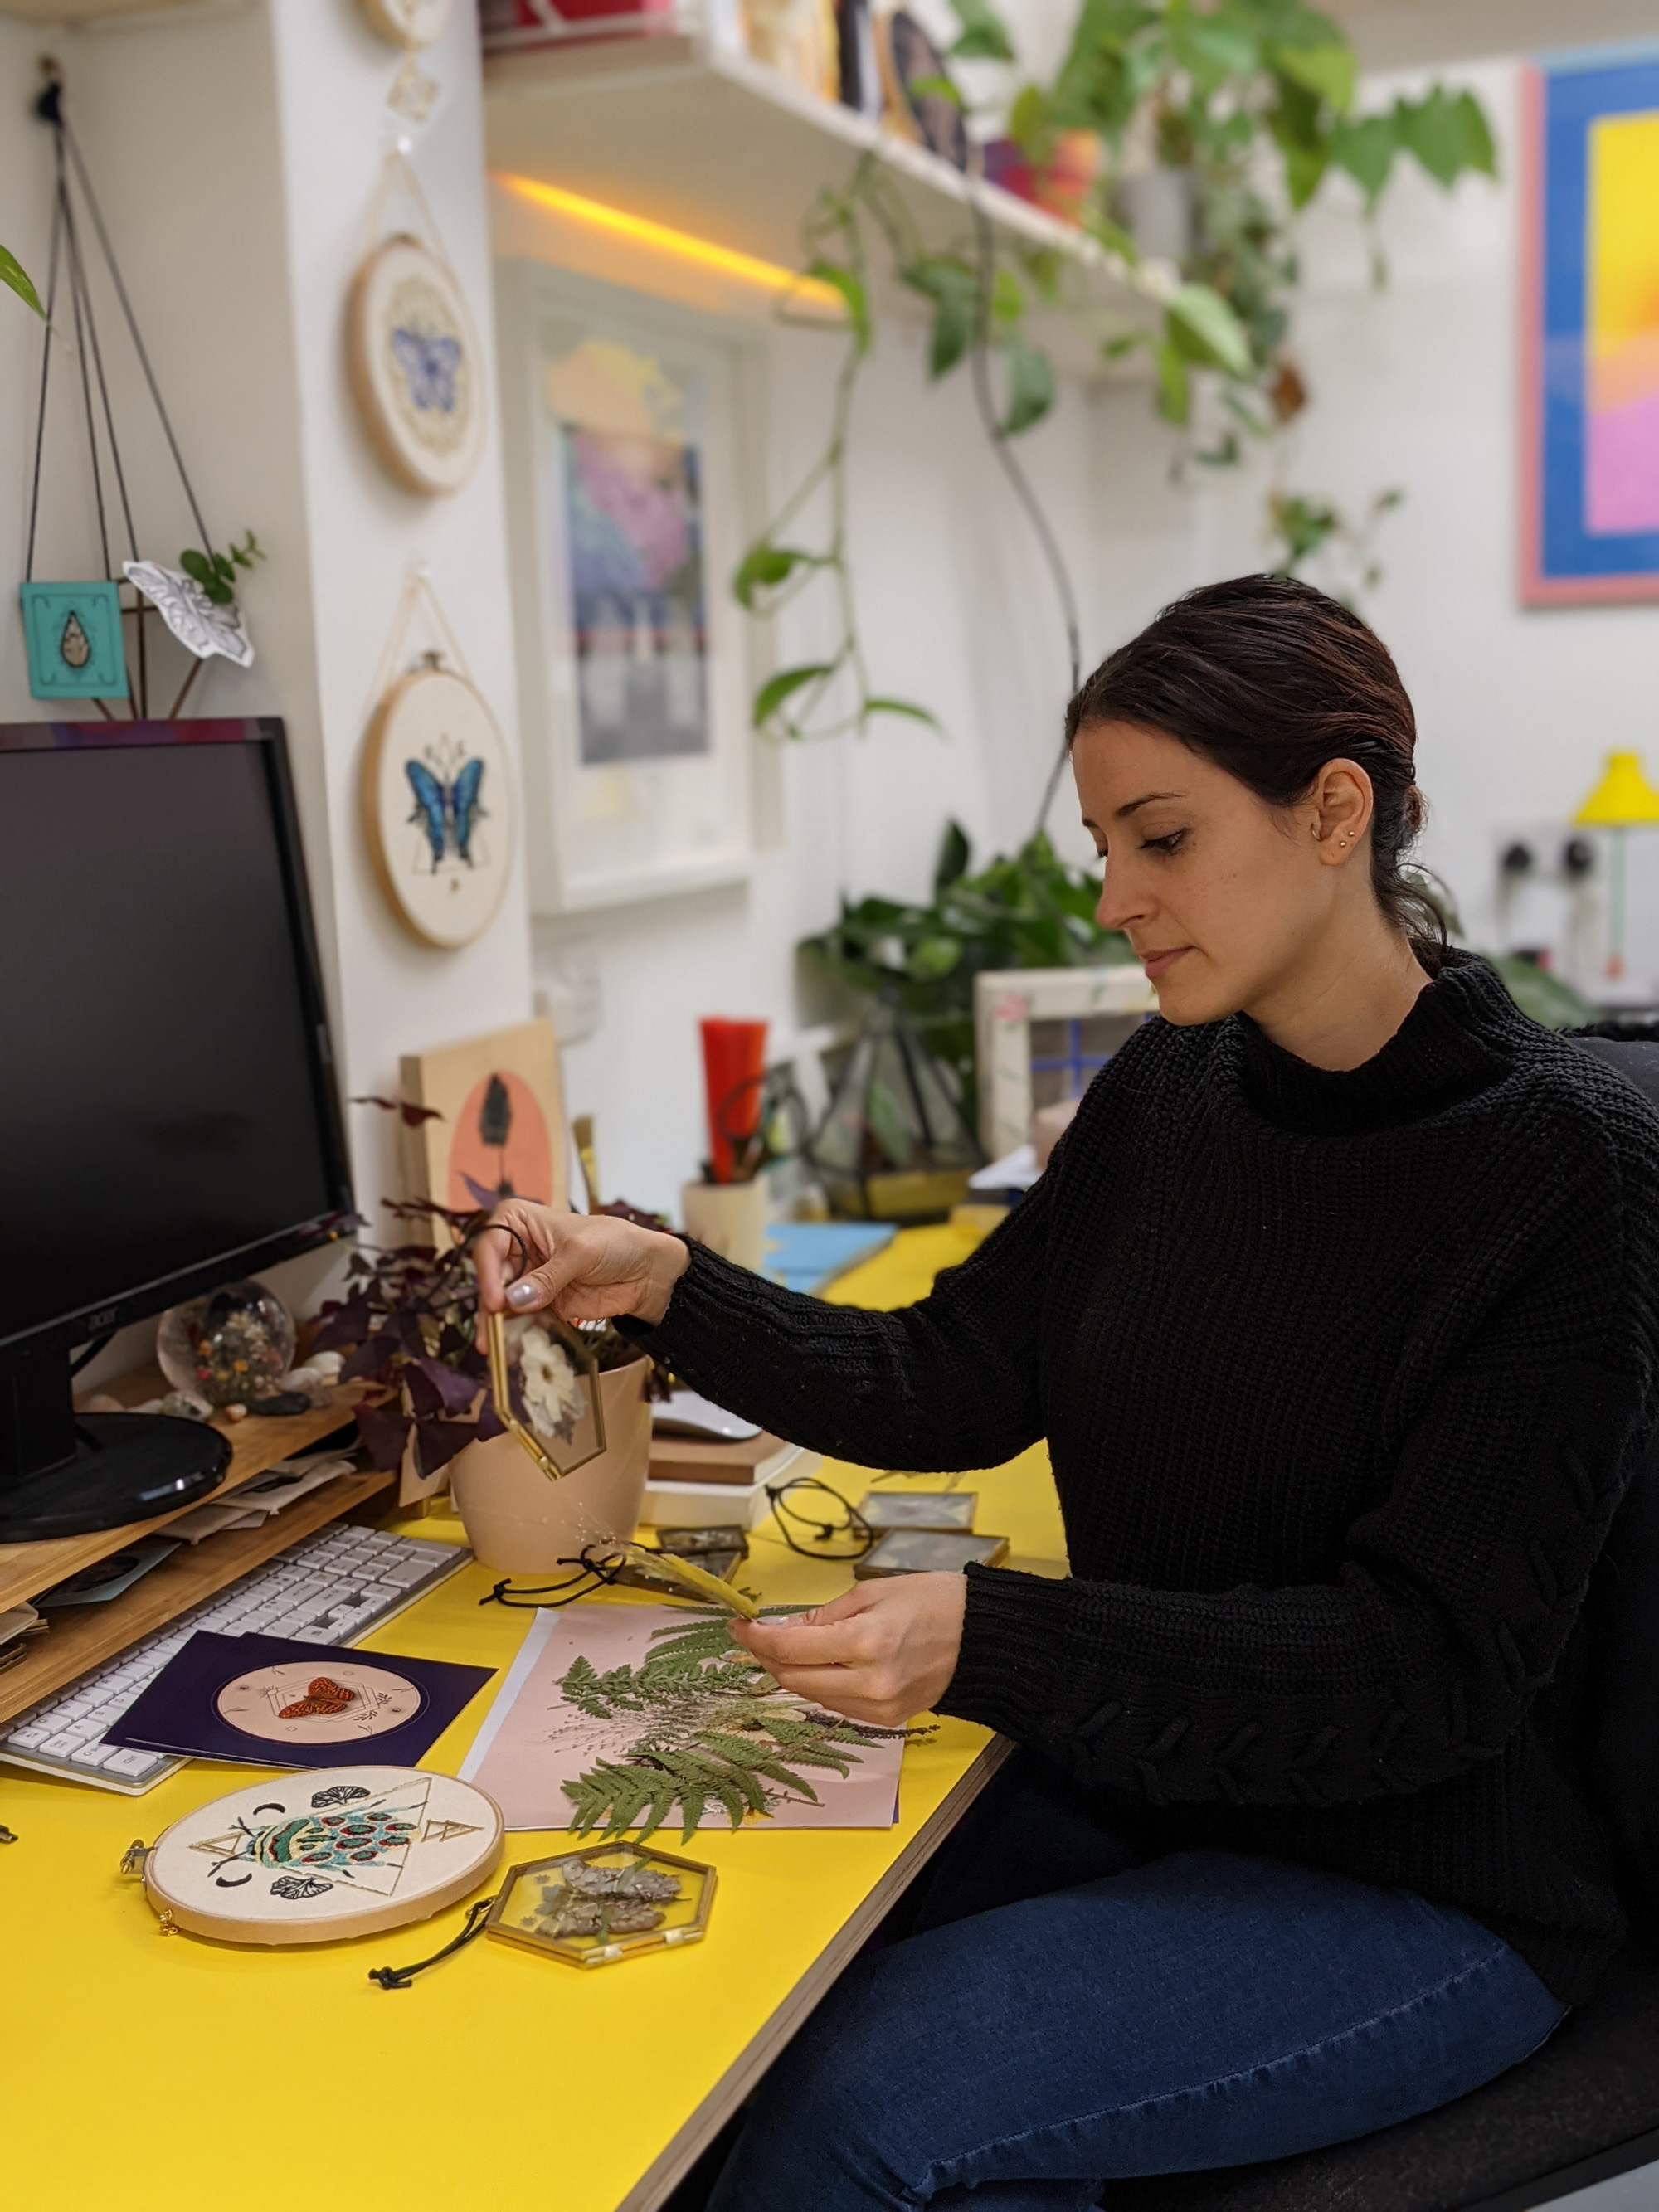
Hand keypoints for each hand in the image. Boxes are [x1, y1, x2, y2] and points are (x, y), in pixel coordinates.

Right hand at [474, 1198, 689, 1329]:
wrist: (646, 1272)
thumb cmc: (616, 1244)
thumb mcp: (580, 1252)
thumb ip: (548, 1277)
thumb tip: (515, 1300)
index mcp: (521, 1221)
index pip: (490, 1243)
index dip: (487, 1272)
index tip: (495, 1299)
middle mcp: (518, 1249)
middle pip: (491, 1277)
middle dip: (490, 1304)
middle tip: (492, 1332)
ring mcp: (529, 1279)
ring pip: (502, 1303)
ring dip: (498, 1326)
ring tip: (496, 1350)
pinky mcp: (542, 1304)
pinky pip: (522, 1320)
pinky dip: (517, 1334)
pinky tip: (513, 1351)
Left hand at [730, 1574, 966, 1727]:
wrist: (981, 1640)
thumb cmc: (933, 1602)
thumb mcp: (872, 1593)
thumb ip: (822, 1616)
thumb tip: (779, 1630)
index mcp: (865, 1642)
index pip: (789, 1648)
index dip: (755, 1638)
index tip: (739, 1625)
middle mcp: (869, 1682)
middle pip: (792, 1677)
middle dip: (767, 1656)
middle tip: (756, 1636)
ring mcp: (878, 1707)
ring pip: (810, 1695)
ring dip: (791, 1672)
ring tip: (787, 1648)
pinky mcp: (886, 1720)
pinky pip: (836, 1705)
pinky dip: (820, 1685)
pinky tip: (822, 1666)